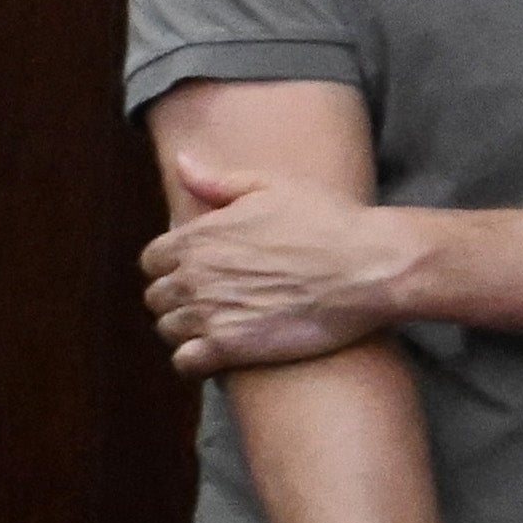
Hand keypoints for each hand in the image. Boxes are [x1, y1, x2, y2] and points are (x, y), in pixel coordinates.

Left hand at [144, 147, 429, 374]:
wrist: (370, 266)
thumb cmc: (327, 221)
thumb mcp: (270, 186)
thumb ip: (217, 180)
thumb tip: (180, 161)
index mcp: (197, 237)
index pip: (152, 260)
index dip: (171, 267)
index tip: (196, 272)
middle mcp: (195, 276)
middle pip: (157, 296)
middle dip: (177, 298)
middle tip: (211, 301)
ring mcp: (210, 313)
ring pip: (168, 329)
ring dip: (186, 329)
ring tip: (216, 326)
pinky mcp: (231, 347)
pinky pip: (185, 362)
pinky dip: (194, 360)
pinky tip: (217, 353)